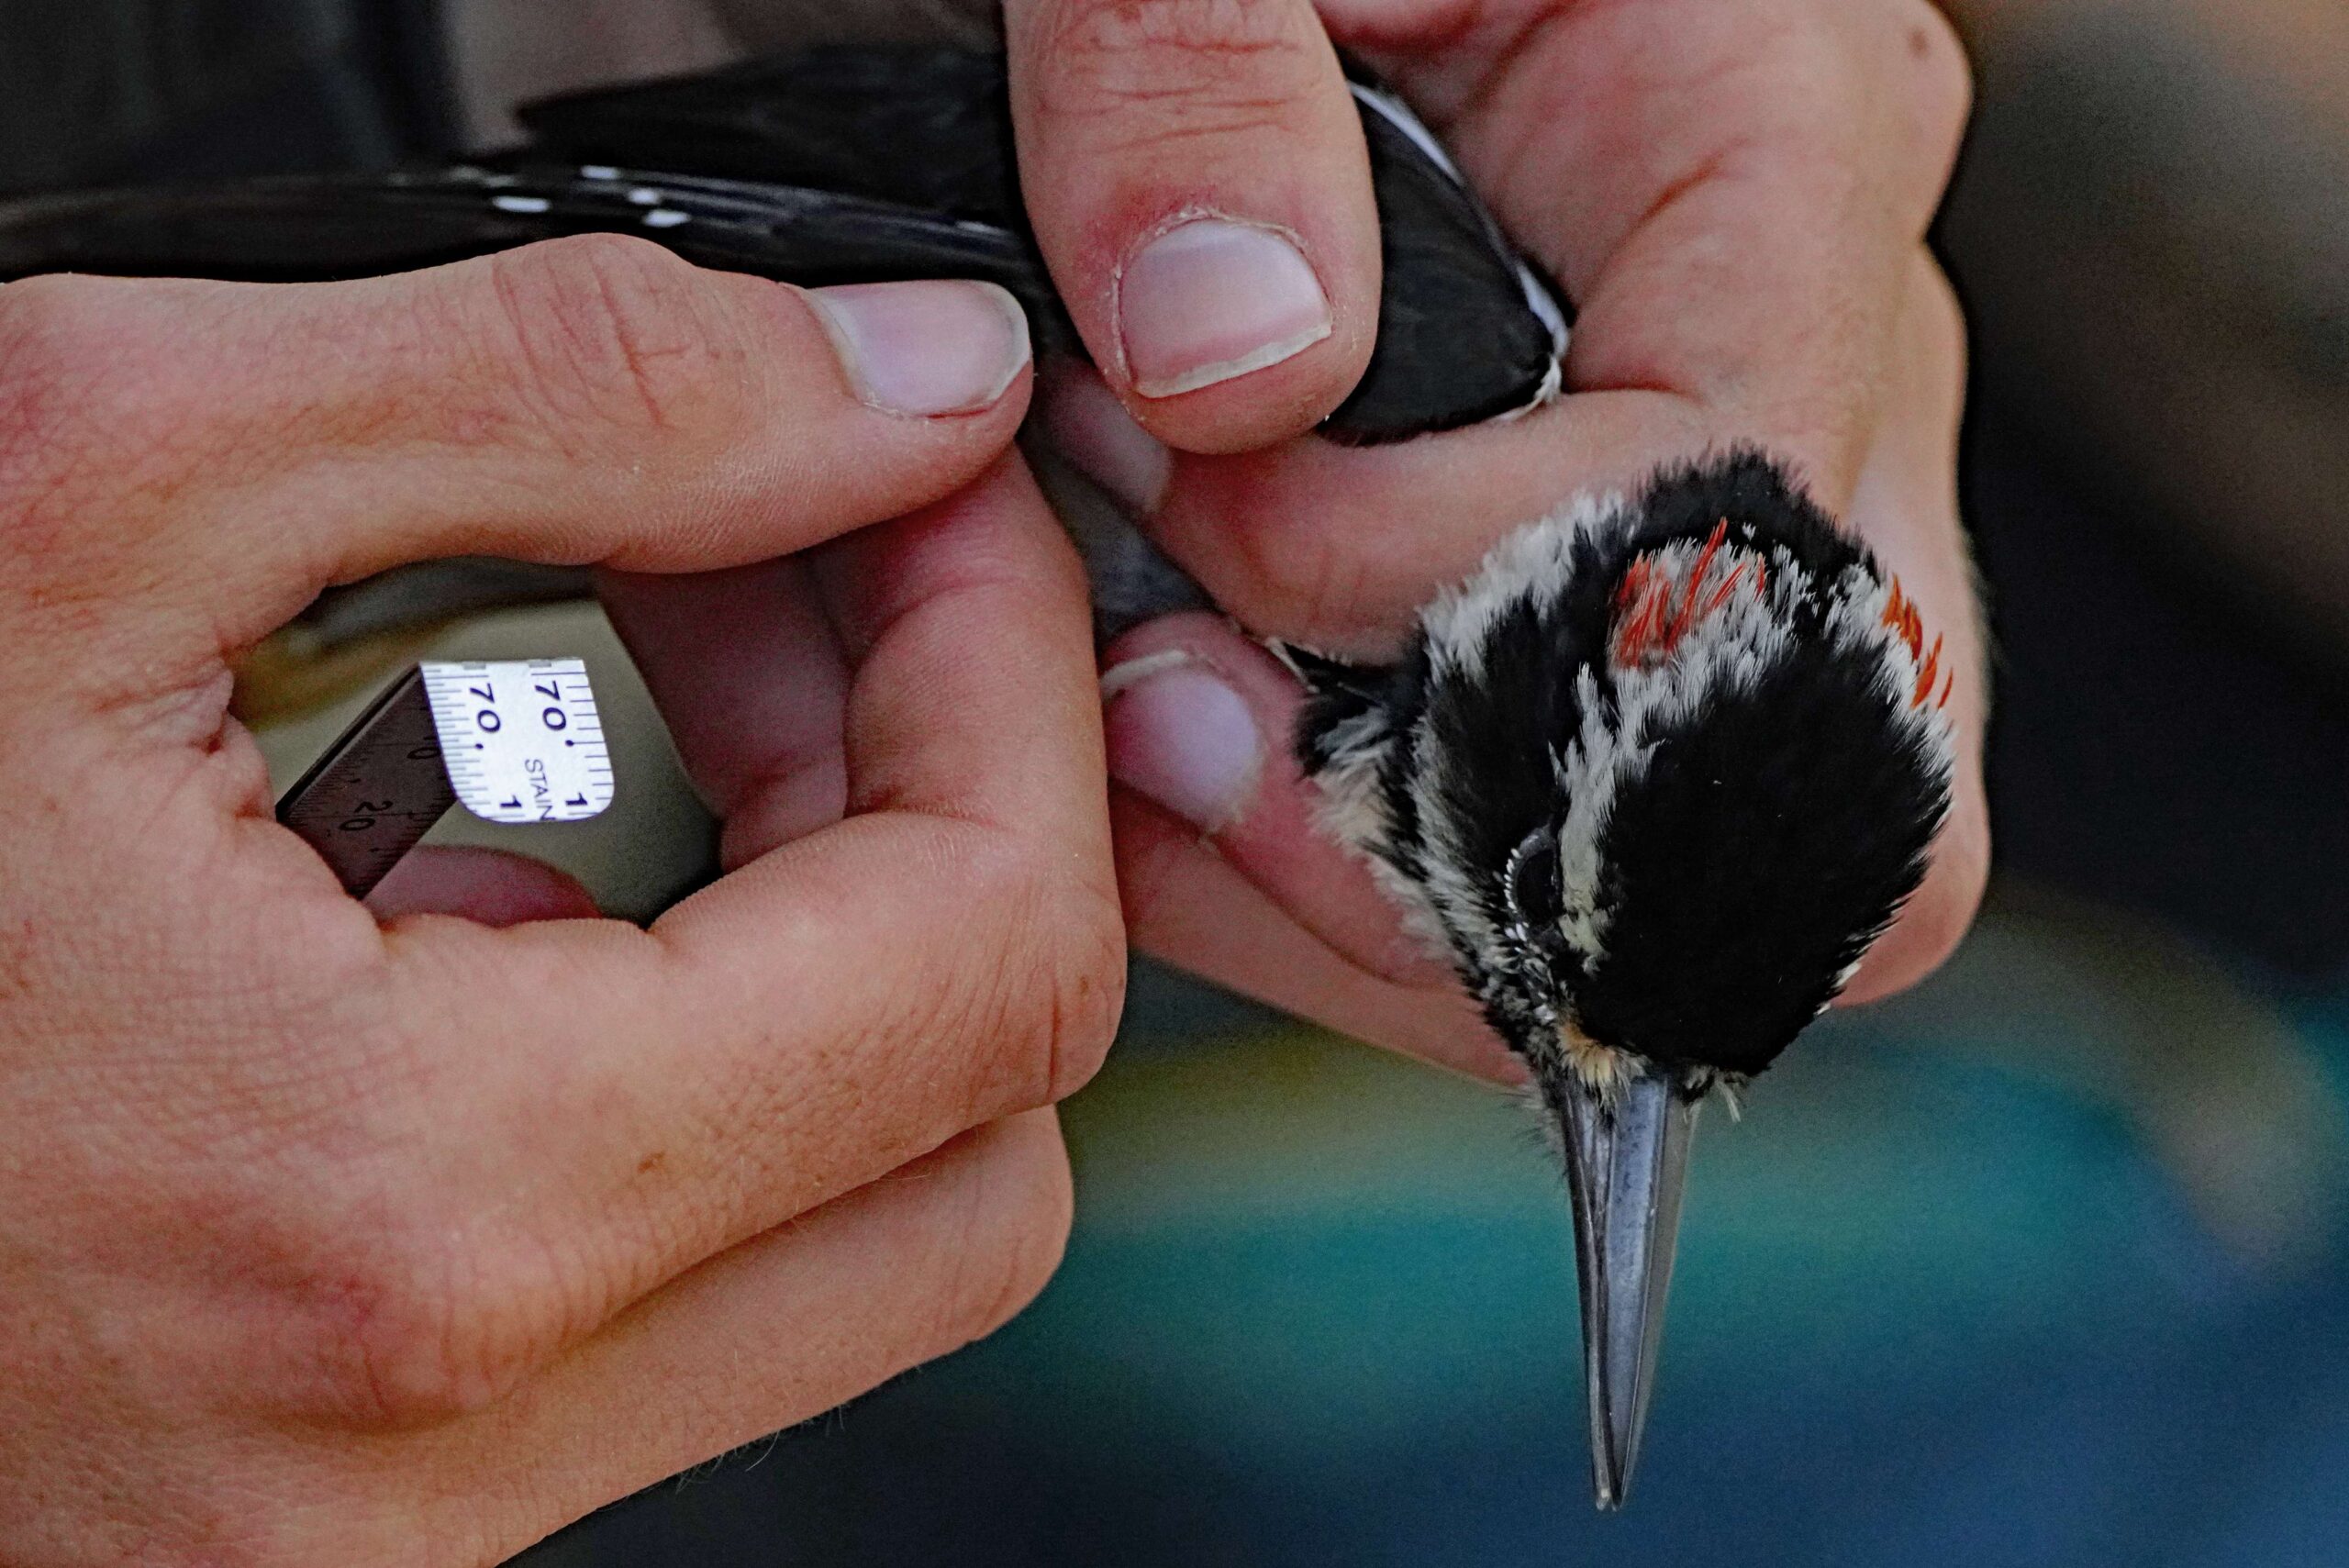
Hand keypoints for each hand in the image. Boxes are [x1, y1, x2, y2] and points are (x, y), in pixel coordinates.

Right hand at [0, 238, 1121, 1564]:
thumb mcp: (73, 488)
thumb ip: (558, 401)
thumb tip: (905, 384)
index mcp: (397, 1217)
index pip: (985, 958)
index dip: (1012, 675)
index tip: (941, 493)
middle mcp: (440, 1447)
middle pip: (979, 1124)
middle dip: (951, 814)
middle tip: (809, 597)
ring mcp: (410, 1521)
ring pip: (863, 1226)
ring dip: (828, 937)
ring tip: (651, 708)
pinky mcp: (366, 1506)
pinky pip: (681, 1285)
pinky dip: (683, 1056)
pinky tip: (515, 878)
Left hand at [1007, 0, 1989, 1076]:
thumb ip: (1196, 76)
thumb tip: (1238, 373)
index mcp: (1785, 132)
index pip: (1720, 500)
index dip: (1429, 576)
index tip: (1185, 498)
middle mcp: (1822, 344)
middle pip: (1814, 763)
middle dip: (1464, 822)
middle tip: (1185, 714)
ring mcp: (1748, 492)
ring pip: (1706, 858)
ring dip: (1393, 873)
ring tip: (1156, 729)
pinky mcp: (1631, 589)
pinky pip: (1584, 833)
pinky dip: (1369, 869)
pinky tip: (1187, 762)